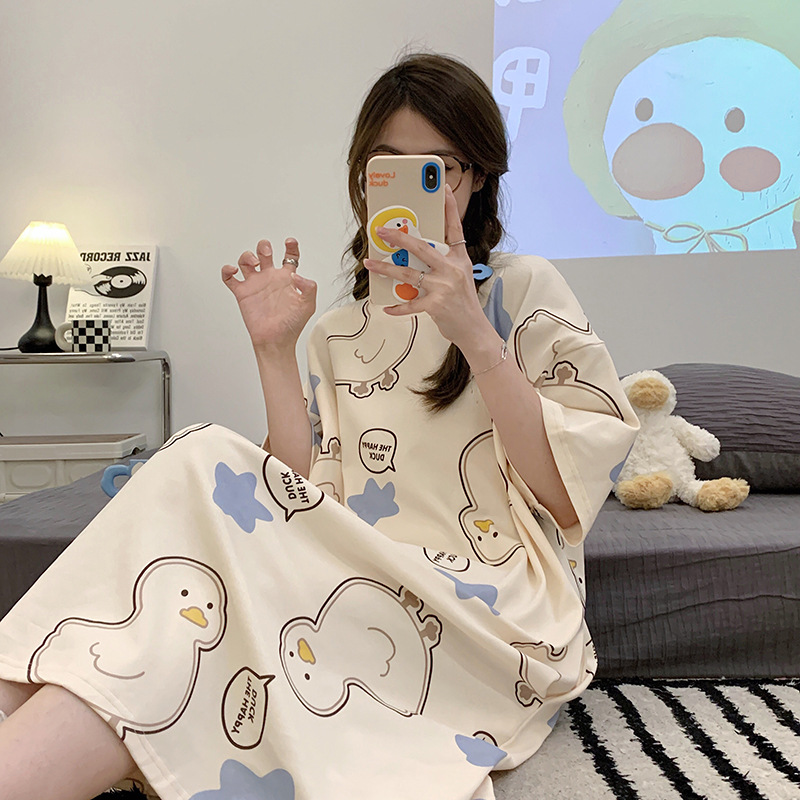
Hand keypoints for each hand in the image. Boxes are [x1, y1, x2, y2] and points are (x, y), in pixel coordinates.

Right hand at [222, 238, 316, 352]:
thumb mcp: (308, 305)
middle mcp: (270, 279)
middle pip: (264, 253)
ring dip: (247, 256)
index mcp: (286, 279)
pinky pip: (230, 277)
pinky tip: (233, 270)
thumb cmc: (292, 325)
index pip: (289, 257)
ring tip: (253, 262)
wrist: (276, 340)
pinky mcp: (243, 293)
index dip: (290, 247)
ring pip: (246, 261)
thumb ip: (309, 287)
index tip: (289, 242)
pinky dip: (227, 270)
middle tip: (266, 251)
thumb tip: (296, 275)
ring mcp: (255, 285)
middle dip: (263, 246)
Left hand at [363, 186, 489, 347]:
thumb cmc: (463, 302)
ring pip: (408, 273)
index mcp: (459, 258)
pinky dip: (397, 307)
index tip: (443, 189)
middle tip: (382, 231)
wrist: (473, 329)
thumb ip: (441, 263)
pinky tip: (387, 306)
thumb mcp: (459, 276)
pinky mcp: (436, 304)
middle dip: (398, 237)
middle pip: (421, 247)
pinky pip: (410, 304)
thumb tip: (413, 255)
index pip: (455, 228)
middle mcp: (452, 269)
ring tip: (370, 264)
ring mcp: (444, 286)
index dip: (450, 207)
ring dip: (385, 268)